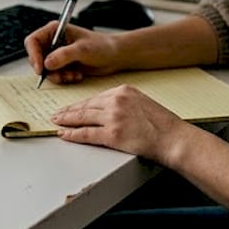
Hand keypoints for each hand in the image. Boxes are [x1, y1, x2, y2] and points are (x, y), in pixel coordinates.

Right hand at [24, 21, 123, 83]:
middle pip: (36, 58)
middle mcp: (53, 41)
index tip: (40, 69)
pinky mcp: (63, 64)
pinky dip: (64, 78)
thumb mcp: (83, 50)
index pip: (33, 41)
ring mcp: (57, 54)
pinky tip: (77, 75)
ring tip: (73, 75)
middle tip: (60, 76)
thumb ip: (64, 55)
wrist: (114, 56)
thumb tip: (46, 64)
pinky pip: (55, 75)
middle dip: (47, 70)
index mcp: (54, 30)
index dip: (34, 55)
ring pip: (45, 70)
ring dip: (58, 76)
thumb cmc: (101, 46)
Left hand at [49, 84, 186, 161]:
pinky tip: (64, 134)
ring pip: (83, 118)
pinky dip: (73, 134)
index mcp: (124, 91)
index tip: (71, 107)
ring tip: (56, 122)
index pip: (96, 97)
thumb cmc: (162, 125)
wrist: (173, 138)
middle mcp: (116, 101)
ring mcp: (113, 117)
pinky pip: (86, 133)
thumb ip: (123, 104)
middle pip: (86, 106)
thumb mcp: (141, 103)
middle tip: (56, 114)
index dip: (80, 104)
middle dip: (69, 111)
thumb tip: (106, 111)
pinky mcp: (112, 134)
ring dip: (66, 121)